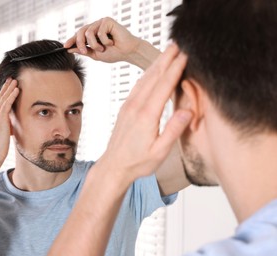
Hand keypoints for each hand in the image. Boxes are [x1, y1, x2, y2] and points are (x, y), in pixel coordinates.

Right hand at [0, 79, 18, 164]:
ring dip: (9, 89)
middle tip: (10, 80)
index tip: (6, 89)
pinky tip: (17, 90)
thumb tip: (12, 127)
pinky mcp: (0, 120)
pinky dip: (12, 96)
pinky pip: (7, 105)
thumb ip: (5, 129)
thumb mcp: (0, 137)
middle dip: (5, 89)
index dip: (2, 96)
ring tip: (15, 81)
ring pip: (3, 99)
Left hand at [64, 17, 141, 62]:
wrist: (128, 52)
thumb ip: (84, 51)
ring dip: (95, 44)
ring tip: (103, 48)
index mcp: (92, 34)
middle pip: (80, 32)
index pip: (78, 35)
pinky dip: (105, 40)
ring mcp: (101, 23)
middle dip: (80, 43)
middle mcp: (95, 27)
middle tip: (84, 51)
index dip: (71, 40)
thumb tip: (70, 49)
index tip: (65, 47)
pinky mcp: (107, 21)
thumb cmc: (114, 53)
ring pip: (89, 33)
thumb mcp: (96, 54)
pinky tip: (112, 42)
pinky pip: (99, 31)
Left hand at [97, 44, 191, 181]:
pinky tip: (152, 71)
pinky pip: (138, 86)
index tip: (186, 54)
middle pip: (154, 76)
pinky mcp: (126, 108)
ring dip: (157, 63)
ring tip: (167, 52)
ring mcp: (129, 106)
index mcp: (147, 115)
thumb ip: (173, 130)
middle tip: (178, 43)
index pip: (164, 85)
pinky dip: (148, 74)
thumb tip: (188, 110)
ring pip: (145, 79)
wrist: (114, 166)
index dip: (176, 68)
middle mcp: (136, 106)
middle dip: (167, 58)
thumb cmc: (138, 162)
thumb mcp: (160, 152)